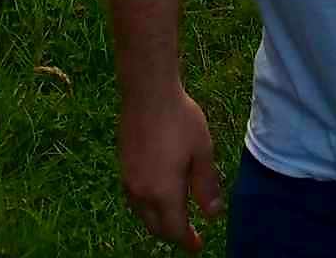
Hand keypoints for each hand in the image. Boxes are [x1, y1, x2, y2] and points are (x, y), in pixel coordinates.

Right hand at [119, 88, 222, 249]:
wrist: (148, 93)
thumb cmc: (180, 119)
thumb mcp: (202, 152)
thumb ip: (206, 186)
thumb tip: (212, 215)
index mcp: (163, 193)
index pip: (175, 230)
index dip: (187, 241)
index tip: (198, 246)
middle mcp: (142, 193)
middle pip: (157, 228)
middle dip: (173, 234)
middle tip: (189, 234)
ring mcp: (129, 181)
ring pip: (144, 215)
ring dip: (159, 221)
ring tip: (176, 215)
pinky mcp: (123, 168)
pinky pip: (135, 200)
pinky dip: (148, 206)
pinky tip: (159, 194)